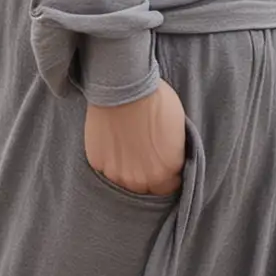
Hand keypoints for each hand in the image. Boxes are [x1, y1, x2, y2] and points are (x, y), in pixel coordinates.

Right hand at [83, 79, 186, 195]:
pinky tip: (112, 140)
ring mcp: (116, 174)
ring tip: (126, 145)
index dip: (166, 175)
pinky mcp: (98, 163)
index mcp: (166, 171)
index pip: (168, 188)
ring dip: (126, 169)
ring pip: (123, 180)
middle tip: (143, 152)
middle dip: (145, 174)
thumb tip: (168, 159)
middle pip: (144, 188)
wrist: (124, 87)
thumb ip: (172, 153)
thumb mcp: (178, 130)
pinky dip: (109, 159)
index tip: (162, 163)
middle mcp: (141, 180)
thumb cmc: (155, 101)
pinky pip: (105, 168)